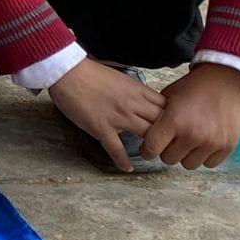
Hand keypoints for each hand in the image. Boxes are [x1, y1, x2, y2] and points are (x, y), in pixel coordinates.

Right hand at [48, 59, 166, 171]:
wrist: (67, 72)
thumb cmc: (90, 72)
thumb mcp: (120, 77)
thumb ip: (133, 91)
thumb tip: (140, 101)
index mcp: (137, 90)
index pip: (165, 106)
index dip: (172, 117)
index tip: (170, 125)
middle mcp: (132, 104)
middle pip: (162, 123)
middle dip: (167, 134)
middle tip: (166, 143)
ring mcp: (118, 117)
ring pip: (146, 136)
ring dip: (151, 147)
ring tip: (149, 154)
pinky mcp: (101, 128)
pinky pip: (116, 149)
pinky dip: (123, 160)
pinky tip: (127, 167)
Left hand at [141, 63, 239, 168]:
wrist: (224, 80)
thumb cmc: (194, 87)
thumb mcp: (167, 98)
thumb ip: (157, 119)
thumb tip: (146, 135)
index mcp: (174, 121)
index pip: (151, 149)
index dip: (147, 149)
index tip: (149, 148)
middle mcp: (192, 135)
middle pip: (169, 159)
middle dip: (167, 150)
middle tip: (172, 140)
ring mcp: (211, 142)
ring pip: (189, 164)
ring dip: (186, 155)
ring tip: (189, 141)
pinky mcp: (227, 146)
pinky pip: (209, 163)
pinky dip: (205, 156)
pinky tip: (204, 143)